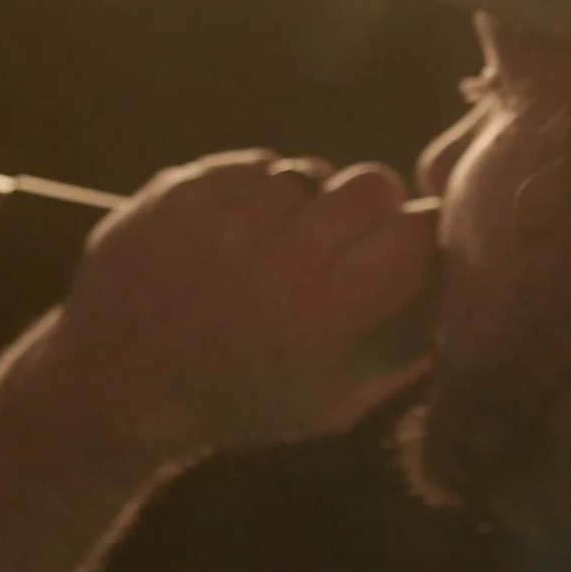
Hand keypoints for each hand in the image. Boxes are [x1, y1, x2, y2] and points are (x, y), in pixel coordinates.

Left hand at [37, 149, 437, 461]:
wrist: (116, 386)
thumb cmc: (234, 404)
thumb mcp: (328, 407)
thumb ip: (397, 361)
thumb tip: (454, 312)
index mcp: (325, 314)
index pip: (415, 233)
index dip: (420, 237)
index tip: (407, 252)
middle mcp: (279, 256)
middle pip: (372, 184)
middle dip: (370, 210)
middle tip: (346, 241)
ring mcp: (226, 216)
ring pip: (309, 172)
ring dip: (305, 203)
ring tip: (276, 244)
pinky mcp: (183, 188)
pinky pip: (253, 164)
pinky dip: (254, 192)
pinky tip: (234, 233)